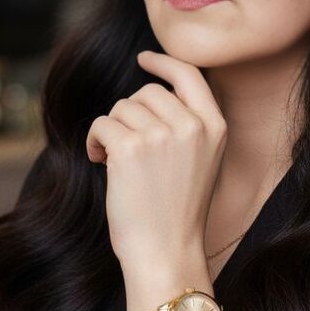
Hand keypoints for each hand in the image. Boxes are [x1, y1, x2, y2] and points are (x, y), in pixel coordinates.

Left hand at [85, 50, 227, 272]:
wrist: (166, 251)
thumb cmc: (178, 212)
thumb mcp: (204, 161)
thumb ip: (190, 125)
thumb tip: (154, 94)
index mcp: (215, 127)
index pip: (189, 75)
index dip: (164, 63)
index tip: (144, 59)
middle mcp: (192, 126)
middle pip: (147, 92)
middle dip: (130, 113)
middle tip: (126, 144)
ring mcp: (162, 135)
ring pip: (121, 107)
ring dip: (111, 129)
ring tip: (115, 160)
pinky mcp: (130, 148)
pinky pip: (102, 124)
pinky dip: (94, 141)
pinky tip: (100, 162)